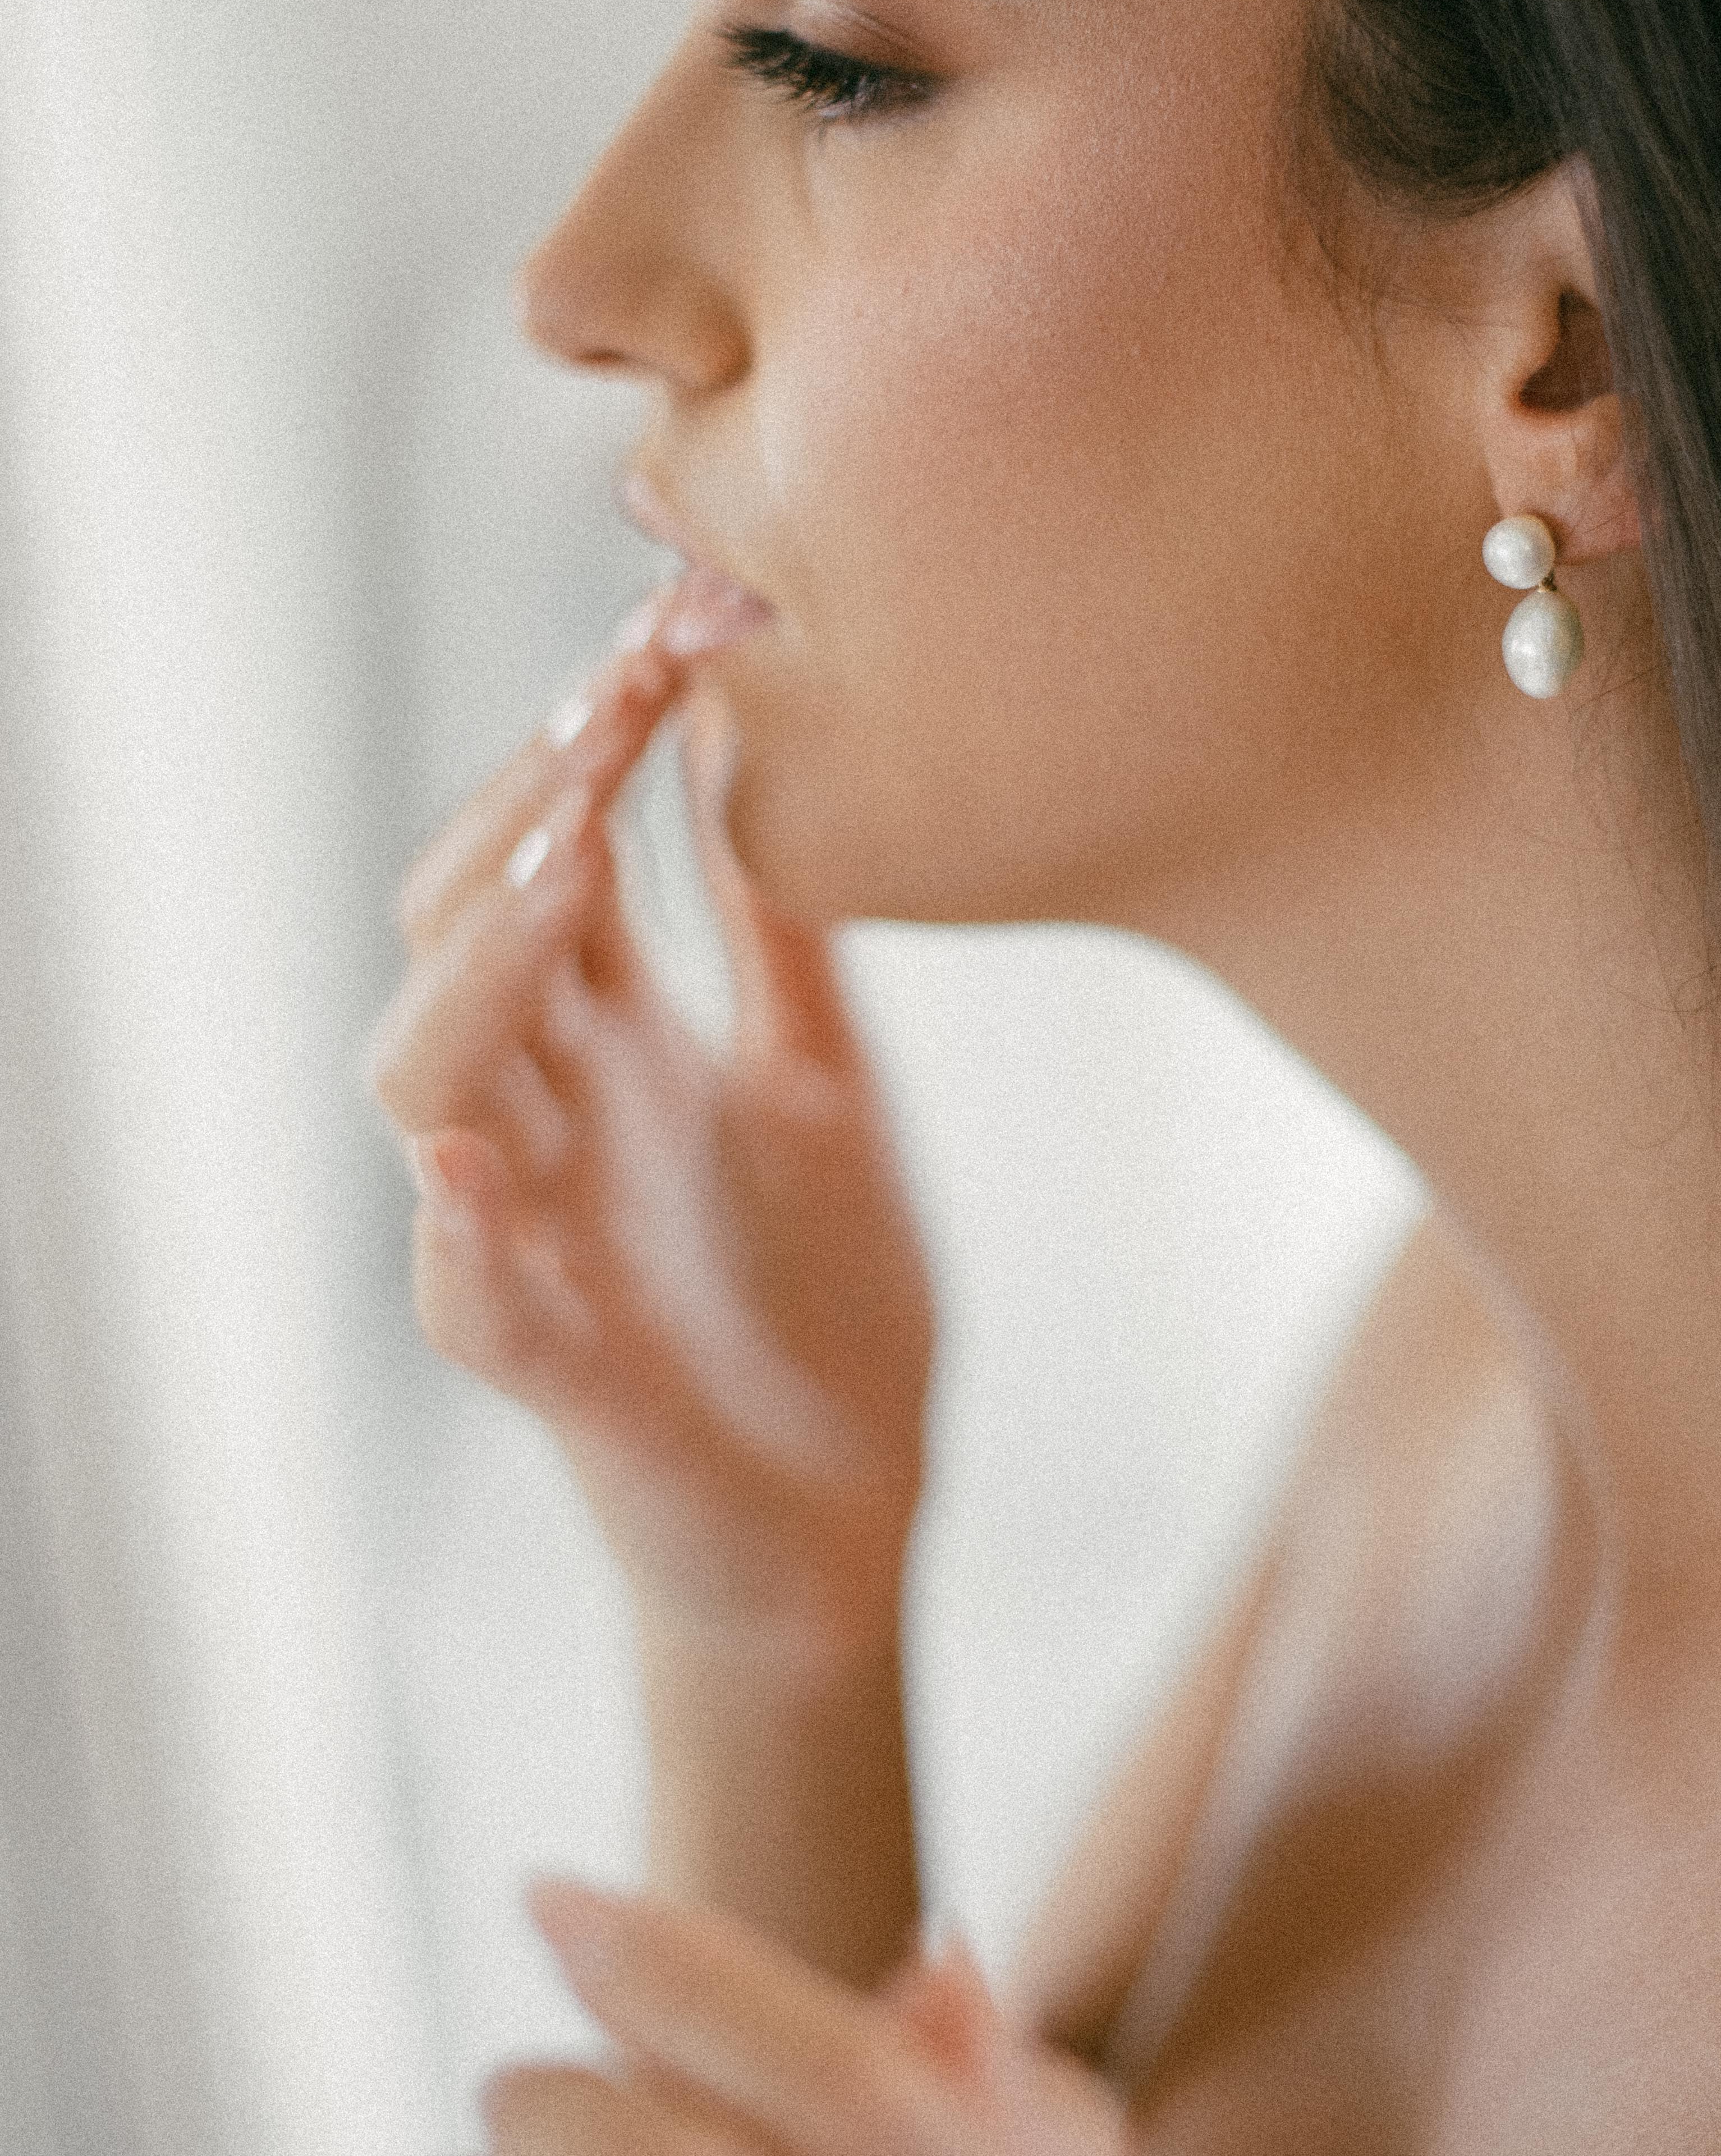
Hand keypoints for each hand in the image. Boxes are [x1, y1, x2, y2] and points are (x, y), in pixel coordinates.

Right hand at [366, 601, 934, 1651]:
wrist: (858, 1522)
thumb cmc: (829, 1306)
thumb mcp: (823, 1079)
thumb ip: (776, 934)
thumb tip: (755, 738)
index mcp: (610, 1050)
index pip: (543, 862)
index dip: (583, 747)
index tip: (669, 633)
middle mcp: (548, 1123)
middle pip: (454, 936)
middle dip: (523, 815)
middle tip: (615, 709)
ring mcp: (535, 1240)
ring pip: (427, 1083)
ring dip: (480, 972)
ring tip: (561, 872)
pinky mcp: (555, 1372)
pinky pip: (468, 1295)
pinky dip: (463, 1226)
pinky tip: (480, 1157)